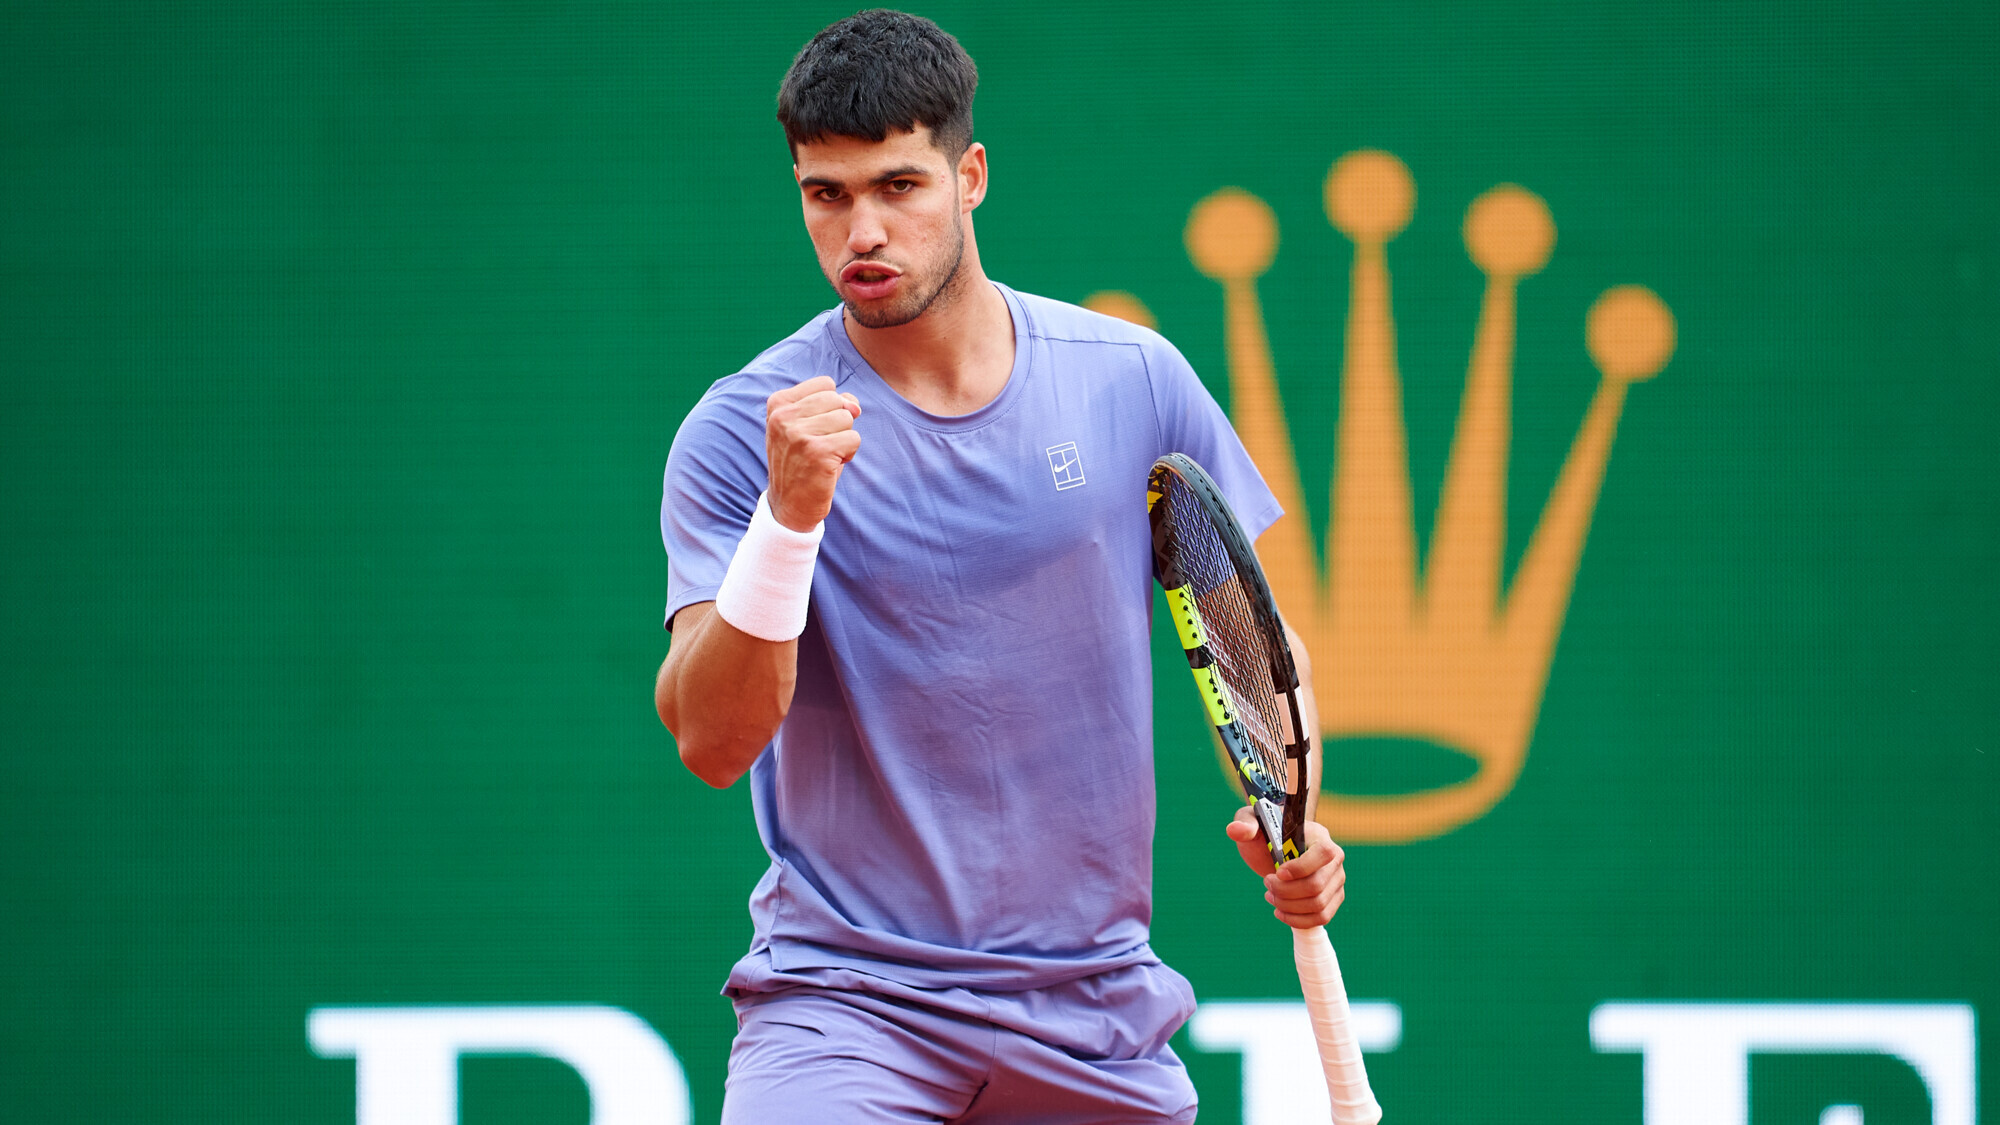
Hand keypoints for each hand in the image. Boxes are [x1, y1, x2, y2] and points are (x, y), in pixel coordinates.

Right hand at [765, 376, 860, 531]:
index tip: (813, 428)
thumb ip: (833, 404)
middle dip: (837, 424)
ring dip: (843, 439)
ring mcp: (798, 434)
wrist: (788, 505)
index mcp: (778, 404)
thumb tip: (854, 406)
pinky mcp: (817, 452)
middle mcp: (784, 416)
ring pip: (847, 419)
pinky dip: (848, 454)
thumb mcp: (808, 425)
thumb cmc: (802, 461)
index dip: (830, 406)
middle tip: (819, 445)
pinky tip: (829, 466)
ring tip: (823, 456)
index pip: (825, 384)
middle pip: (837, 400)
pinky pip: (854, 439)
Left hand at [1226, 807, 1345, 928]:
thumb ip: (1245, 824)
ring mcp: (1336, 881)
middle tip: (1266, 883)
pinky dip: (1298, 920)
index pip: (1323, 854)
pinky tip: (1280, 911)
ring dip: (1288, 906)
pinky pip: (1321, 917)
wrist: (1277, 849)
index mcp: (1320, 837)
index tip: (1276, 873)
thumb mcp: (1254, 824)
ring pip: (1318, 905)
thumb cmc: (1267, 834)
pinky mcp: (1332, 898)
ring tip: (1270, 896)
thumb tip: (1234, 830)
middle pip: (1316, 885)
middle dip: (1285, 891)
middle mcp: (1334, 860)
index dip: (1300, 868)